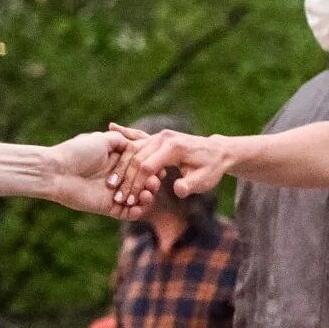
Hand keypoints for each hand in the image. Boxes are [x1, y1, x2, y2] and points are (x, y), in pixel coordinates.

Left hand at [49, 128, 156, 217]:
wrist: (58, 171)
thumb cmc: (77, 152)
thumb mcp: (102, 139)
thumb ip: (122, 141)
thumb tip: (139, 143)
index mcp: (117, 160)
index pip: (140, 165)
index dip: (151, 167)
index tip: (159, 167)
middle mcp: (117, 177)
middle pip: (142, 182)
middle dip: (151, 182)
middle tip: (154, 182)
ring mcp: (114, 193)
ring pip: (137, 198)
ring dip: (147, 197)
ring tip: (148, 193)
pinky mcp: (108, 208)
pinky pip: (127, 213)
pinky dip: (137, 211)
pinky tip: (140, 205)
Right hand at [111, 127, 232, 203]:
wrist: (217, 151)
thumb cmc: (211, 168)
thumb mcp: (205, 180)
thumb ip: (190, 185)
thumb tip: (178, 189)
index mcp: (174, 147)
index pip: (148, 166)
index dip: (137, 184)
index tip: (129, 200)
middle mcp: (164, 138)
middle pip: (137, 158)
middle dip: (126, 179)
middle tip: (117, 197)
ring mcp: (159, 136)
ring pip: (134, 150)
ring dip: (121, 167)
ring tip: (111, 184)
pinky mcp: (157, 137)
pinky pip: (138, 136)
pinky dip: (125, 134)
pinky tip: (111, 127)